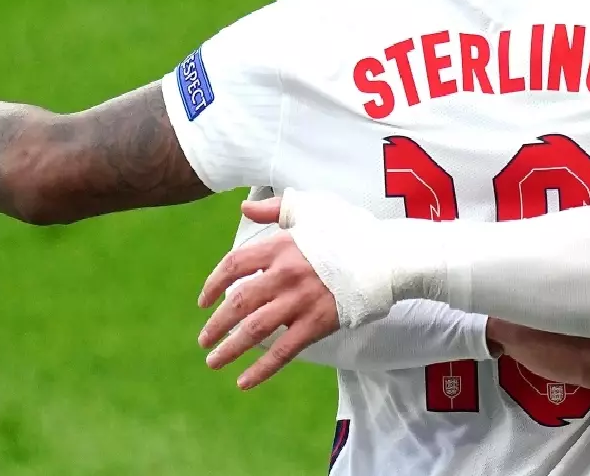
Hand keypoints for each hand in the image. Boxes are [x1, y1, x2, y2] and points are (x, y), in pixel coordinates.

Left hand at [196, 197, 338, 389]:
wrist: (386, 256)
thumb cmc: (349, 231)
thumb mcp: (312, 209)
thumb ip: (275, 208)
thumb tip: (244, 208)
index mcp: (280, 246)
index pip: (234, 265)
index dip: (213, 283)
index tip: (204, 300)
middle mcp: (285, 275)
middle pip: (238, 302)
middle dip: (216, 324)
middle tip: (204, 339)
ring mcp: (300, 301)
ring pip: (254, 329)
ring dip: (229, 348)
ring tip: (213, 361)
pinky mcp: (317, 324)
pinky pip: (283, 351)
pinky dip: (261, 369)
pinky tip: (243, 382)